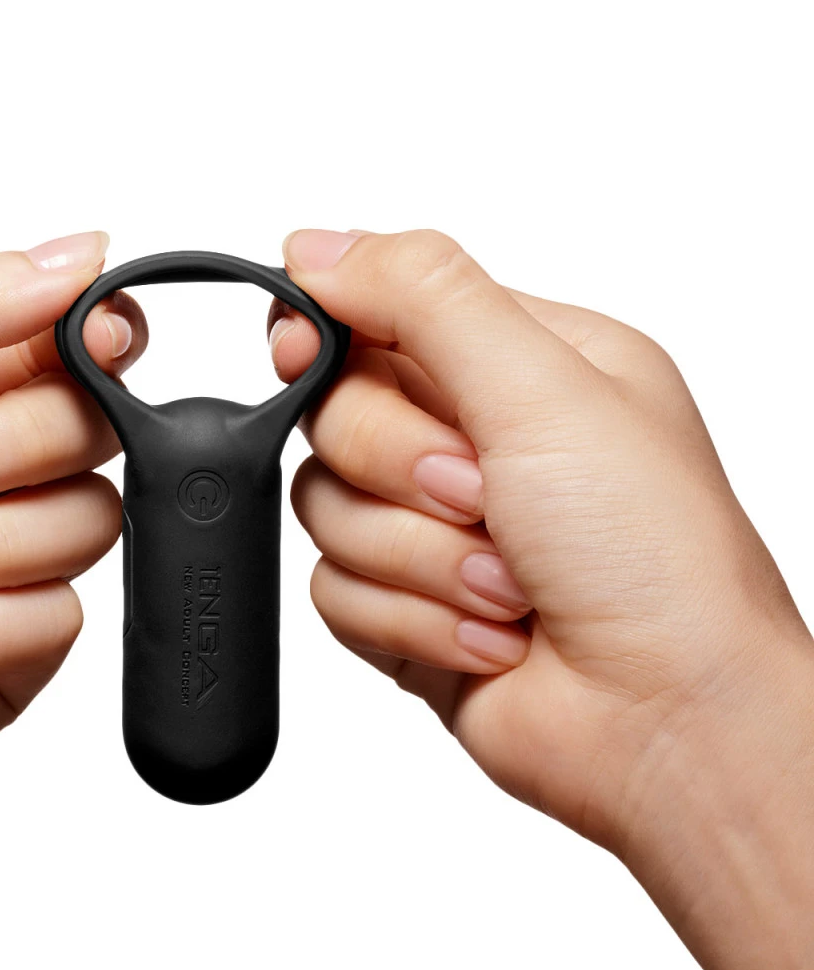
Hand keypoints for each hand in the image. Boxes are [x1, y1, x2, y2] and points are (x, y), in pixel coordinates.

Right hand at [269, 228, 813, 969]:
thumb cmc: (658, 562)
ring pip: (324, 508)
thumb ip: (424, 297)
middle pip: (335, 415)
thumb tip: (320, 246)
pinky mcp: (406, 605)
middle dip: (403, 467)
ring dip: (415, 556)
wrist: (671, 723)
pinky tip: (489, 635)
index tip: (300, 353)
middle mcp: (473, 440)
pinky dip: (409, 619)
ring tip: (505, 585)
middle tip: (483, 495)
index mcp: (522, 364)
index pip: (375, 312)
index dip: (322, 332)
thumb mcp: (546, 388)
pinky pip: (332, 590)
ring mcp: (435, 529)